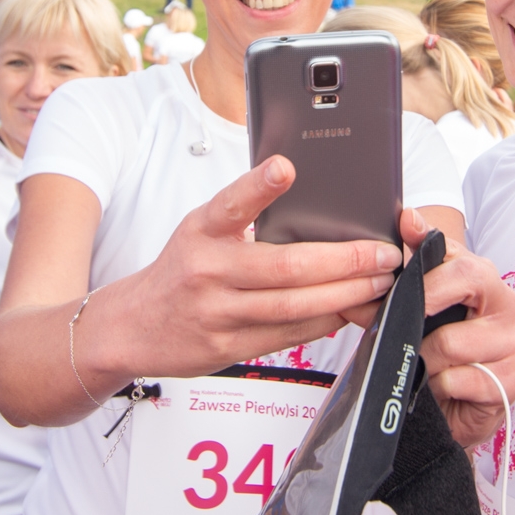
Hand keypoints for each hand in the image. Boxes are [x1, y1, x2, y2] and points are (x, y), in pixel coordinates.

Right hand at [100, 155, 401, 378]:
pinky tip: (348, 310)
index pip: (231, 204)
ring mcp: (217, 312)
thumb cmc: (180, 270)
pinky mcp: (226, 347)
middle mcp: (207, 270)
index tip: (286, 167)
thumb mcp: (200, 231)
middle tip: (383, 254)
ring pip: (293, 306)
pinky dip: (323, 322)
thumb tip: (308, 201)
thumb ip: (244, 218)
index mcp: (202, 232)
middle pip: (286, 267)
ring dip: (344, 295)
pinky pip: (286, 335)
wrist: (132, 327)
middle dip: (344, 261)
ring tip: (378, 283)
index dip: (259, 186)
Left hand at [413, 230, 514, 446]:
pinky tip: (439, 388)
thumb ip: (408, 271)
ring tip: (423, 366)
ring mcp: (514, 343)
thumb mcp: (421, 309)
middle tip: (397, 325)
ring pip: (449, 342)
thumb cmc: (439, 350)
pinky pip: (458, 379)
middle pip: (462, 281)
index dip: (425, 250)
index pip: (456, 256)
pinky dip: (438, 386)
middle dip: (419, 305)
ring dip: (424, 359)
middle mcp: (506, 304)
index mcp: (485, 280)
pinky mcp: (510, 382)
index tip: (405, 232)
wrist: (457, 406)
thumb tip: (406, 221)